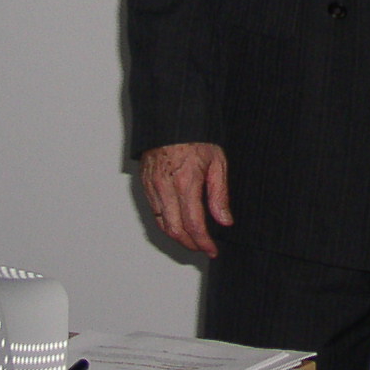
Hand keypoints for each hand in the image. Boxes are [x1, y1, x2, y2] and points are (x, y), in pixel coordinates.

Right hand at [141, 142, 231, 257]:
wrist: (171, 120)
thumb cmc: (195, 137)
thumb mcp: (217, 162)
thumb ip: (219, 195)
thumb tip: (224, 220)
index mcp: (185, 183)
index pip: (193, 224)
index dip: (203, 242)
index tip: (211, 250)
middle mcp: (165, 188)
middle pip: (175, 230)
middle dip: (190, 244)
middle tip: (203, 248)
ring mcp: (152, 187)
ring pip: (162, 224)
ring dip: (177, 237)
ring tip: (193, 240)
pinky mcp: (145, 185)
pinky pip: (154, 212)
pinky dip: (166, 223)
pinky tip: (178, 224)